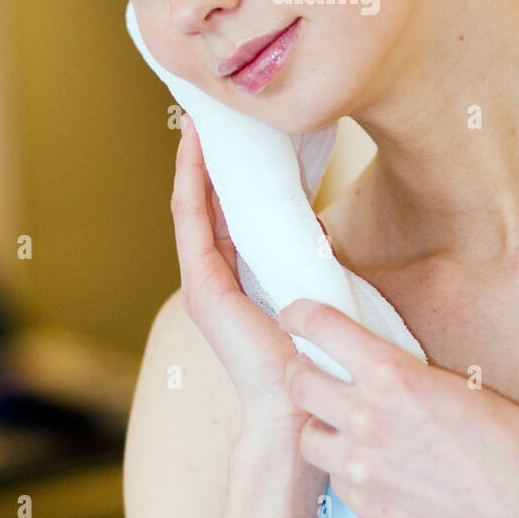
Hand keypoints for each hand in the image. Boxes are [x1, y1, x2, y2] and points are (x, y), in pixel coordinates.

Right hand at [170, 113, 325, 461]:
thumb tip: (325, 231)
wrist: (299, 406)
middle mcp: (216, 277)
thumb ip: (307, 262)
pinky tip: (196, 152)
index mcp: (240, 278)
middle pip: (206, 203)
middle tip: (210, 111)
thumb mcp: (312, 292)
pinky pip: (194, 222)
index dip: (227, 172)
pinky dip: (193, 184)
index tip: (236, 131)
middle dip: (206, 158)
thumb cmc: (313, 355)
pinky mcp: (203, 287)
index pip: (227, 212)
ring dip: (195, 162)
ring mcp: (204, 282)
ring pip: (194, 206)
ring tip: (197, 119)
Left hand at [277, 298, 518, 517]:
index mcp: (393, 374)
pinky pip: (334, 479)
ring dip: (319, 425)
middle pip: (297, 382)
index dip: (299, 315)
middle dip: (302, 371)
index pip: (321, 328)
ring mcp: (362, 466)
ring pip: (306, 437)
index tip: (294, 315)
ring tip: (341, 425)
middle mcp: (367, 417)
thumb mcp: (455, 383)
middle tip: (313, 371)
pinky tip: (371, 465)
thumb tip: (370, 363)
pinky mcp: (366, 505)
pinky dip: (344, 468)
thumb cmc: (509, 442)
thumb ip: (403, 372)